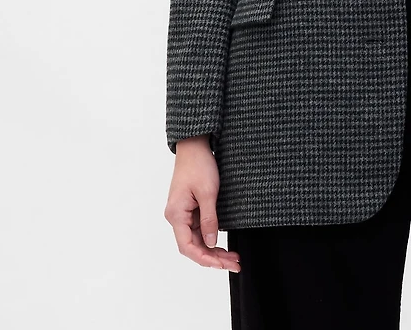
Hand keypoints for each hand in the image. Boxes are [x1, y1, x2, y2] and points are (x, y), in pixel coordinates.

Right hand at [164, 136, 240, 272]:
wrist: (194, 146)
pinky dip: (211, 238)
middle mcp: (176, 217)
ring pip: (197, 240)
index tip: (222, 264)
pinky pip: (199, 230)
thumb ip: (209, 219)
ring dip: (214, 250)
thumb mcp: (208, 192)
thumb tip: (212, 243)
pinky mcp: (189, 209)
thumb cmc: (199, 165)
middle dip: (214, 258)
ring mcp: (183, 213)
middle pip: (193, 246)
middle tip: (234, 263)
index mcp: (176, 214)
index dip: (205, 259)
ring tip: (233, 257)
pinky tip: (223, 245)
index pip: (188, 247)